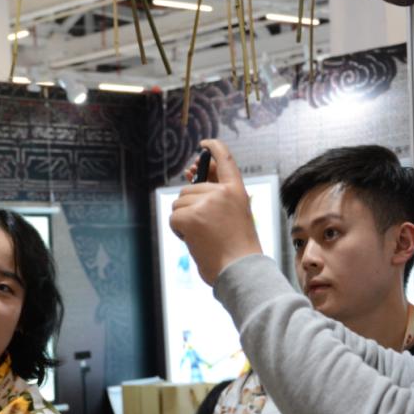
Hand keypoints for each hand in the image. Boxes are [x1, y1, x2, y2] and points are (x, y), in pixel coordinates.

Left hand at [170, 139, 262, 284]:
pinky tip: (193, 240)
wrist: (240, 269)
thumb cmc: (237, 248)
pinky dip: (177, 230)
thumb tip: (190, 178)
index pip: (226, 160)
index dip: (214, 148)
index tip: (204, 144)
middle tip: (205, 228)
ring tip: (202, 236)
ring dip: (183, 219)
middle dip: (190, 207)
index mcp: (237, 191)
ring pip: (179, 203)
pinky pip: (173, 217)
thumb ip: (218, 198)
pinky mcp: (191, 216)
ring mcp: (206, 203)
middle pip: (190, 189)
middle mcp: (222, 192)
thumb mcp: (234, 215)